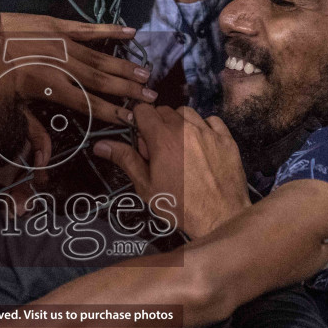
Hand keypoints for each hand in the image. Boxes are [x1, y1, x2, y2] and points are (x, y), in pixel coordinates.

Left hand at [0, 14, 153, 126]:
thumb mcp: (6, 107)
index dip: (112, 113)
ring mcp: (62, 42)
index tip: (133, 119)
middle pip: (101, 81)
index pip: (88, 104)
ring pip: (100, 57)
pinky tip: (131, 32)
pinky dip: (111, 30)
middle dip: (128, 90)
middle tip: (151, 97)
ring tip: (146, 74)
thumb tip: (43, 162)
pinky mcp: (58, 24)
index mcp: (50, 86)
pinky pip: (89, 28)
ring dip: (124, 67)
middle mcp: (62, 65)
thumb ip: (30, 131)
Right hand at [93, 104, 248, 238]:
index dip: (138, 122)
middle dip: (158, 125)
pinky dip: (204, 127)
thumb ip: (125, 159)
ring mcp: (208, 132)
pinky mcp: (227, 139)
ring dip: (180, 123)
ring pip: (187, 113)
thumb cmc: (179, 205)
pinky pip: (211, 120)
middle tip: (160, 151)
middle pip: (164, 110)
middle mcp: (185, 128)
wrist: (220, 217)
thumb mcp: (146, 186)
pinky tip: (202, 145)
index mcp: (162, 138)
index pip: (143, 110)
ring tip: (180, 147)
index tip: (142, 140)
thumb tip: (100, 144)